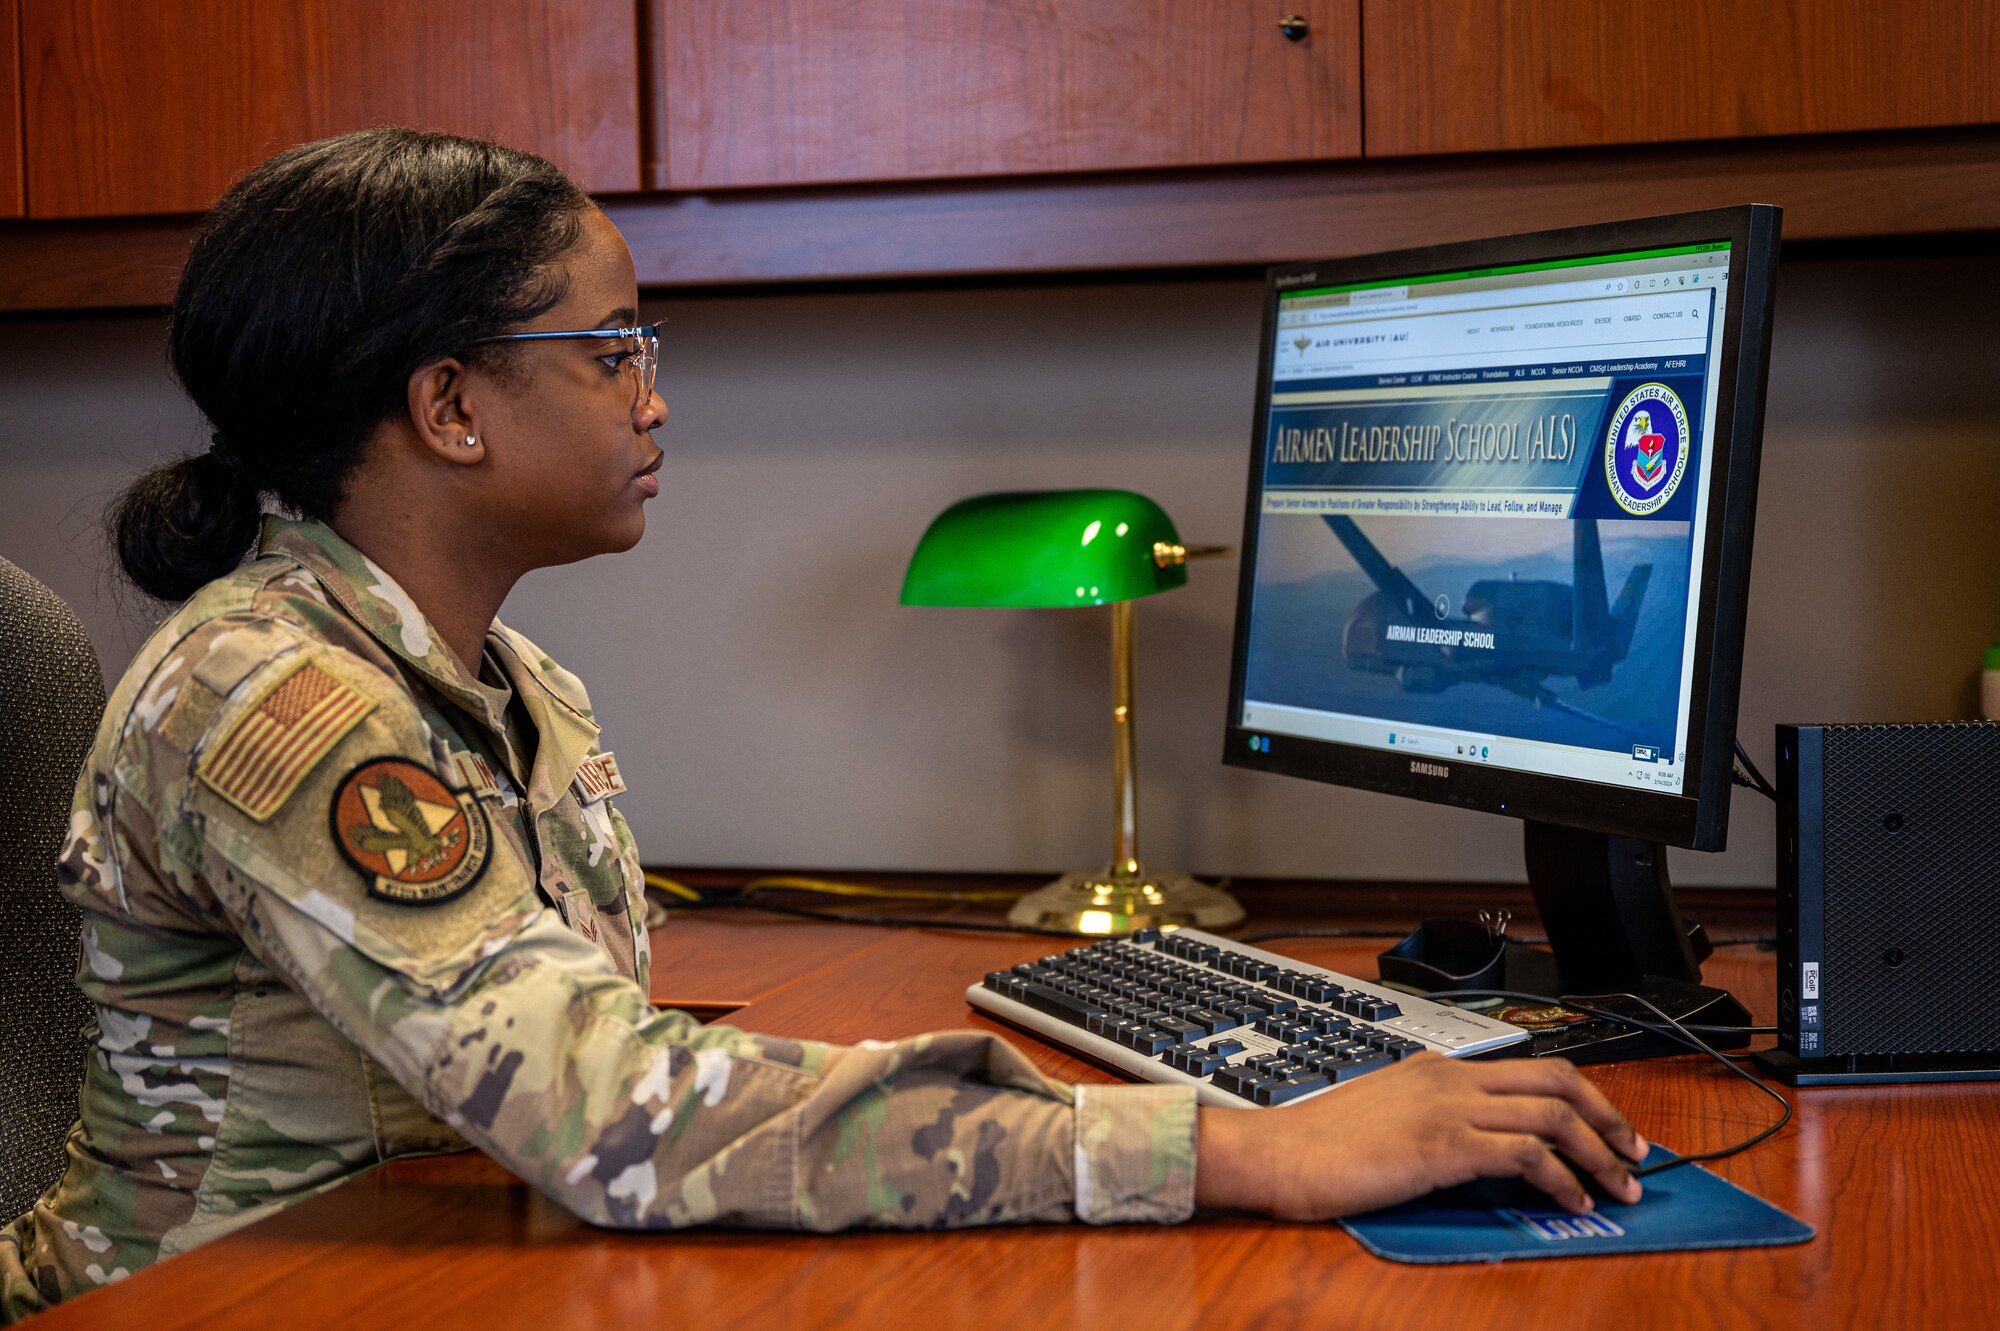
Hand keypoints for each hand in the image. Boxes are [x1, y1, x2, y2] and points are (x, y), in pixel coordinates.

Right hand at [1193, 1053, 1646, 1218]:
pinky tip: (1573, 1201)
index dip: (1582, 1097)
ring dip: (1599, 1154)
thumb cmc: (1318, 1145)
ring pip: (1554, 1115)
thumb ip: (1430, 1116)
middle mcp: (1450, 1076)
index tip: (1607, 1128)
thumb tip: (1475, 1147)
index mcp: (1436, 1065)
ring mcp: (1448, 1106)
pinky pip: (1528, 1155)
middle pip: (1558, 1080)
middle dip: (1609, 1117)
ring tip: (1621, 1188)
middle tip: (1636, 1154)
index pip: (1529, 1069)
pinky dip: (1563, 1179)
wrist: (1278, 1153)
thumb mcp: (1385, 1115)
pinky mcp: (1445, 1144)